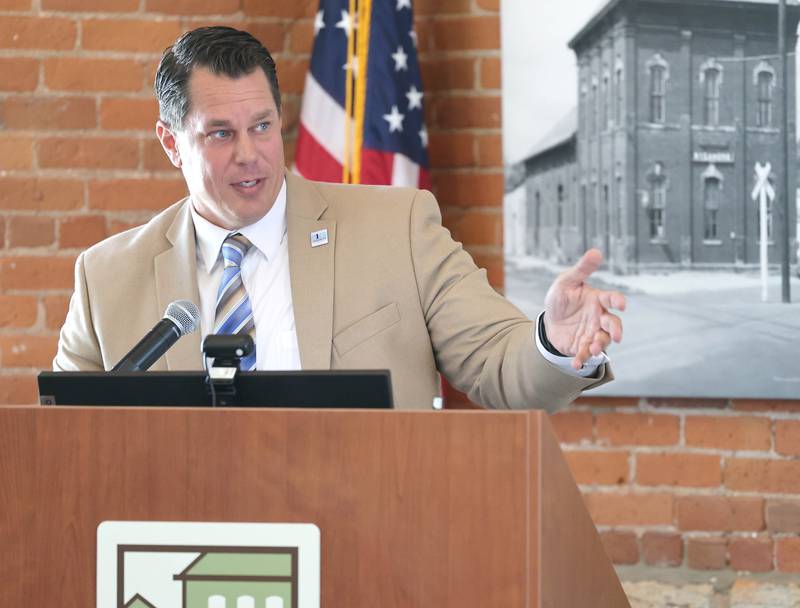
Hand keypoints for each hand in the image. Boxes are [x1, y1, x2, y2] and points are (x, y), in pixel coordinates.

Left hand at [543, 249, 625, 369]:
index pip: (612, 299)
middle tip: (616, 336)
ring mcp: (592, 333)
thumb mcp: (566, 282)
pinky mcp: (583, 346)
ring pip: (603, 340)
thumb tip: (596, 251)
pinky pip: (586, 354)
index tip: (622, 304)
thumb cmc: (561, 298)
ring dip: (600, 345)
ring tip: (593, 349)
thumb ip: (581, 270)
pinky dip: (583, 359)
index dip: (618, 301)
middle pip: (613, 324)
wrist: (549, 320)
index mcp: (598, 300)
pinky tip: (576, 363)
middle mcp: (599, 317)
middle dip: (616, 330)